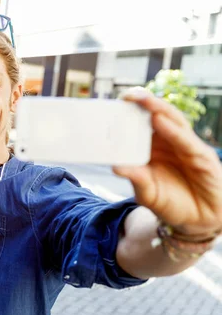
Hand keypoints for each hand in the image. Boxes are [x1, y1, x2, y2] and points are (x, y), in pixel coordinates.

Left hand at [114, 88, 221, 235]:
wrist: (198, 220)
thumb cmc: (170, 202)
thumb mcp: (147, 192)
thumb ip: (135, 178)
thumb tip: (114, 166)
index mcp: (153, 147)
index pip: (141, 123)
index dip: (130, 111)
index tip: (114, 102)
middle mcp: (169, 142)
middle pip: (157, 116)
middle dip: (143, 102)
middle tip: (127, 94)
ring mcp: (186, 147)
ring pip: (173, 121)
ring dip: (158, 108)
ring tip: (142, 99)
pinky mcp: (201, 157)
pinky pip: (186, 141)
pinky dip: (172, 130)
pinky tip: (159, 121)